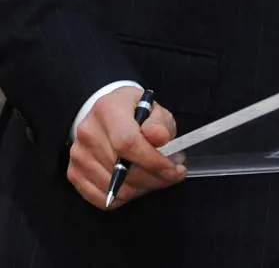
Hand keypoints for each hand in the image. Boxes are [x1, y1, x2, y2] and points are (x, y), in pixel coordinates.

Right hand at [67, 85, 185, 209]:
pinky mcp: (74, 174)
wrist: (107, 115)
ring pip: (116, 189)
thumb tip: (159, 137)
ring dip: (142, 189)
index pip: (128, 142)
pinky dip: (125, 197)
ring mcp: (78, 155)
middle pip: (123, 169)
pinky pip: (103, 200)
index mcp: (108, 109)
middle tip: (171, 176)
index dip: (153, 160)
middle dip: (154, 178)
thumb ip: (160, 122)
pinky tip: (136, 184)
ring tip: (154, 177)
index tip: (173, 169)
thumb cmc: (134, 113)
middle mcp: (88, 132)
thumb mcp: (154, 109)